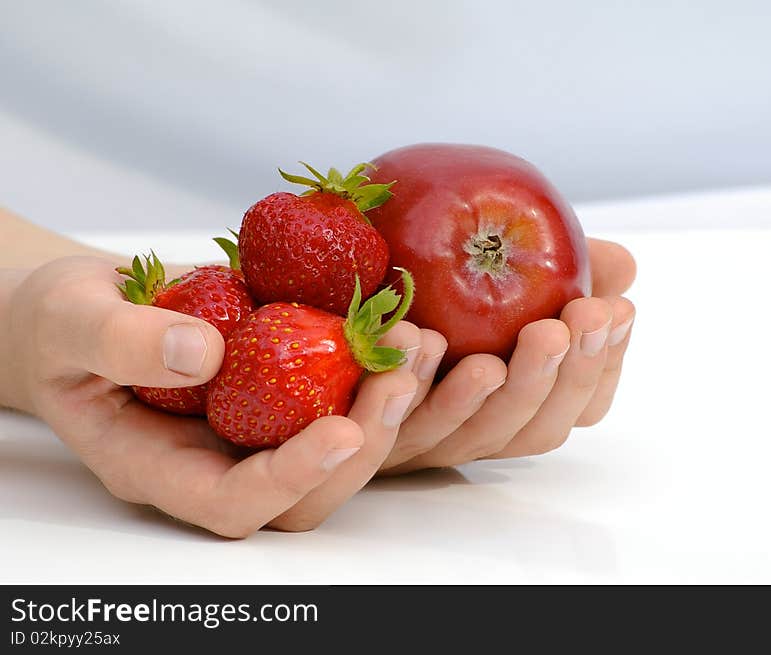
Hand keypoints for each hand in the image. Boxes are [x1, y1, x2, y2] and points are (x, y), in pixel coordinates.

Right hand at [0, 256, 420, 536]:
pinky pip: (339, 396)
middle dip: (363, 443)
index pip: (234, 502)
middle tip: (397, 379)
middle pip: (305, 493)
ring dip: (386, 406)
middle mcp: (218, 459)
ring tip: (415, 343)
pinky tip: (402, 322)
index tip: (340, 431)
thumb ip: (121, 341)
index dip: (291, 478)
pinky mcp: (281, 392)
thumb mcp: (71, 322)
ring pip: (336, 447)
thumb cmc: (64, 323)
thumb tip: (203, 354)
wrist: (88, 307)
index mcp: (159, 465)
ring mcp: (254, 429)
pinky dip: (378, 367)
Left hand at [381, 237, 636, 472]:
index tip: (618, 309)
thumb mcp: (501, 270)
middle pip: (535, 427)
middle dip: (565, 375)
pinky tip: (419, 337)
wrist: (336, 292)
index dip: (603, 364)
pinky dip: (413, 382)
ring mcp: (426, 436)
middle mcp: (478, 426)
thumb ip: (564, 271)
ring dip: (497, 393)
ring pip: (473, 435)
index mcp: (516, 399)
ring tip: (510, 351)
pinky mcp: (372, 433)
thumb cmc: (430, 282)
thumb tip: (624, 267)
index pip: (579, 404)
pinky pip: (394, 423)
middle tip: (580, 317)